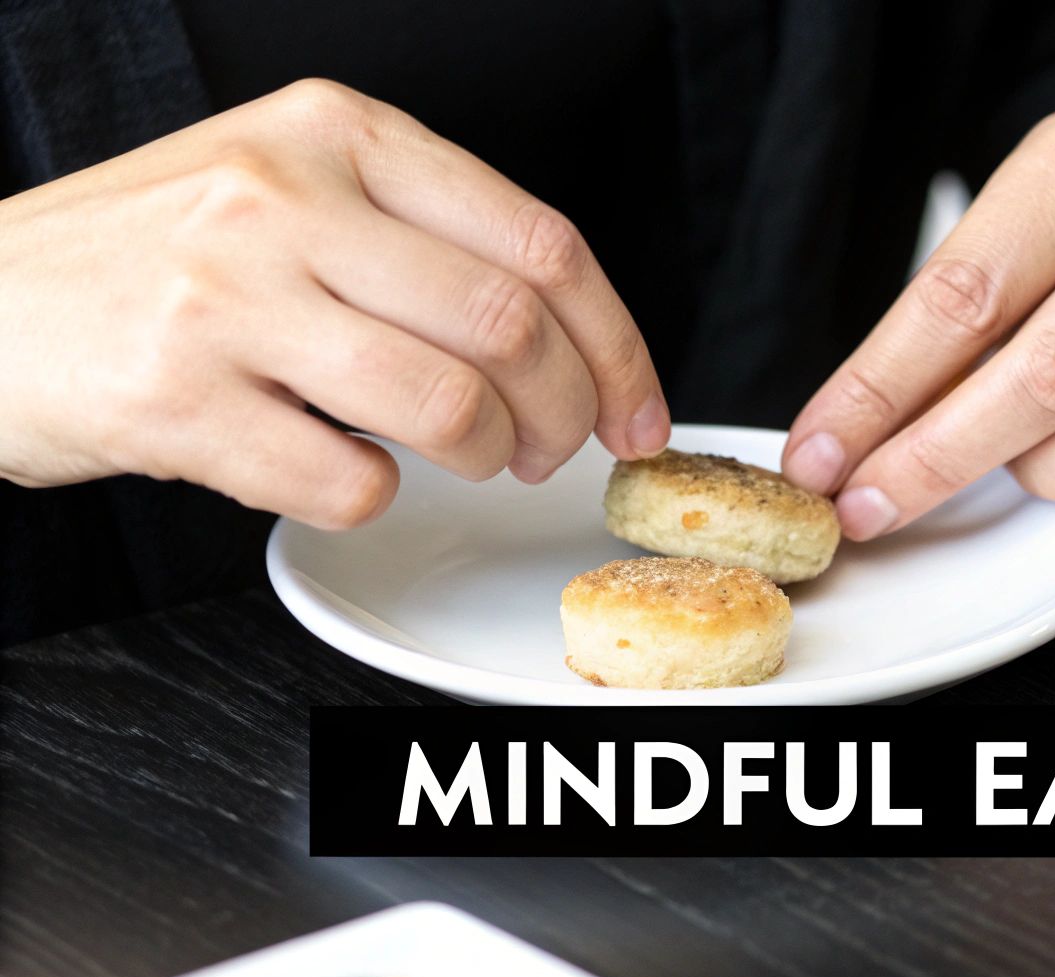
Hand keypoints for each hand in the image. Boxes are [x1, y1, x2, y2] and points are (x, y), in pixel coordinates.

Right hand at [0, 79, 667, 527]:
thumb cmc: (149, 256)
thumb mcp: (284, 186)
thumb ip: (417, 232)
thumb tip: (566, 333)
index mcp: (336, 133)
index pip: (542, 242)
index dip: (617, 345)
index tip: (636, 410)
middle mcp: (283, 199)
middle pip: (510, 326)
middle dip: (563, 413)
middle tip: (552, 450)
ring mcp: (226, 297)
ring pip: (447, 405)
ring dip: (486, 459)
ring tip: (470, 462)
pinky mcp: (177, 399)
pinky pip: (349, 481)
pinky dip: (374, 498)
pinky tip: (344, 472)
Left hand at [783, 68, 1054, 537]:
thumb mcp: (1042, 218)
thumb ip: (966, 314)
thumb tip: (863, 435)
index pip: (962, 296)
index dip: (879, 395)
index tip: (824, 457)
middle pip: (1045, 375)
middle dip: (940, 460)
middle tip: (877, 506)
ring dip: (1053, 476)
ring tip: (1021, 467)